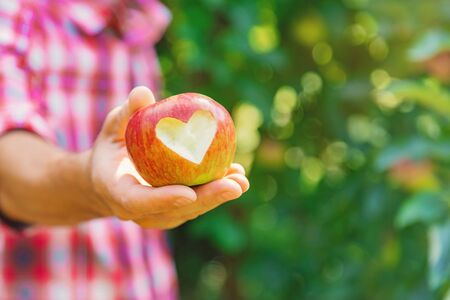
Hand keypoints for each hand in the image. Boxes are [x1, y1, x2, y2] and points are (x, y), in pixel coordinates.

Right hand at [88, 87, 248, 228]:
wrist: (107, 180)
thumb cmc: (111, 149)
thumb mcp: (114, 128)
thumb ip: (127, 114)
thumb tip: (143, 93)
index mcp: (118, 193)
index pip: (140, 201)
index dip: (165, 199)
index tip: (190, 193)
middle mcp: (140, 211)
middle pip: (176, 210)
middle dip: (208, 199)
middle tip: (234, 185)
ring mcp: (158, 215)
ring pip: (191, 210)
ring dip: (218, 197)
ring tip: (241, 180)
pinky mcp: (172, 212)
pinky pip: (196, 203)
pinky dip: (216, 191)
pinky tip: (235, 175)